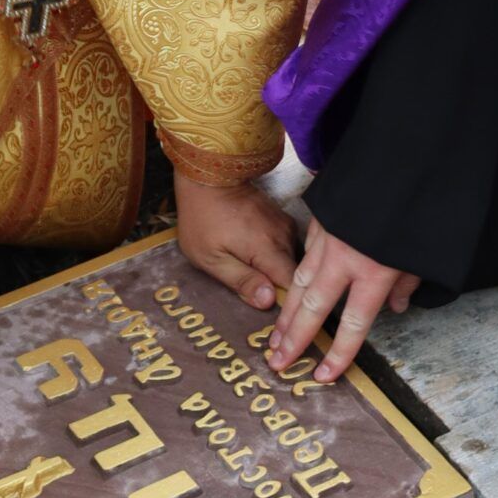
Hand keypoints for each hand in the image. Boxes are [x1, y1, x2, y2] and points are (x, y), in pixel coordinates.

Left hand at [175, 172, 297, 318]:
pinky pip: (286, 247)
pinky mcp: (281, 219)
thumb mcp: (211, 258)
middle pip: (295, 274)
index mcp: (268, 249)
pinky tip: (259, 261)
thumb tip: (269, 302)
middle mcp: (284, 236)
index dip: (290, 306)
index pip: (294, 286)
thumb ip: (241, 281)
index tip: (281, 322)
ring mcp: (285, 225)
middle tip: (263, 301)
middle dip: (284, 291)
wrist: (209, 176)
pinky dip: (276, 258)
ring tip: (258, 281)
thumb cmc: (203, 218)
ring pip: (292, 261)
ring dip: (278, 273)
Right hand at [265, 216, 418, 384]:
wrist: (403, 157)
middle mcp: (346, 258)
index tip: (324, 375)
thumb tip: (395, 305)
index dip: (339, 353)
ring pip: (300, 280)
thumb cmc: (418, 207)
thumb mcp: (424, 252)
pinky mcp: (322, 217)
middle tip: (277, 363)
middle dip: (294, 338)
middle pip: (315, 306)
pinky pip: (306, 251)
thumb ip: (407, 282)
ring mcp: (329, 236)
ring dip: (287, 310)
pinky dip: (296, 272)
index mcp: (374, 271)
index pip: (354, 324)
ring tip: (274, 336)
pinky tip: (289, 287)